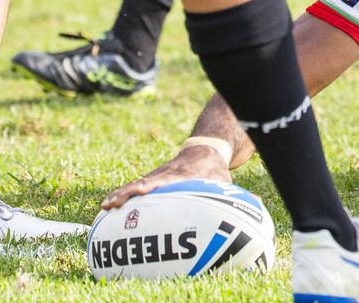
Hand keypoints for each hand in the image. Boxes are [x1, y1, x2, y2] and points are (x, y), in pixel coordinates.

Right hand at [101, 145, 230, 209]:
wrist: (204, 149)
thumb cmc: (214, 170)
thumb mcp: (223, 180)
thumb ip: (232, 194)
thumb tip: (255, 205)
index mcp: (180, 174)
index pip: (163, 180)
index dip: (152, 186)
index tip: (140, 191)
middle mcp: (164, 174)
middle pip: (142, 182)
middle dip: (127, 193)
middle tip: (111, 203)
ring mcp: (155, 176)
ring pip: (134, 184)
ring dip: (119, 195)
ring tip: (103, 207)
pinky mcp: (151, 180)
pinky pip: (133, 188)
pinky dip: (120, 196)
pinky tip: (107, 209)